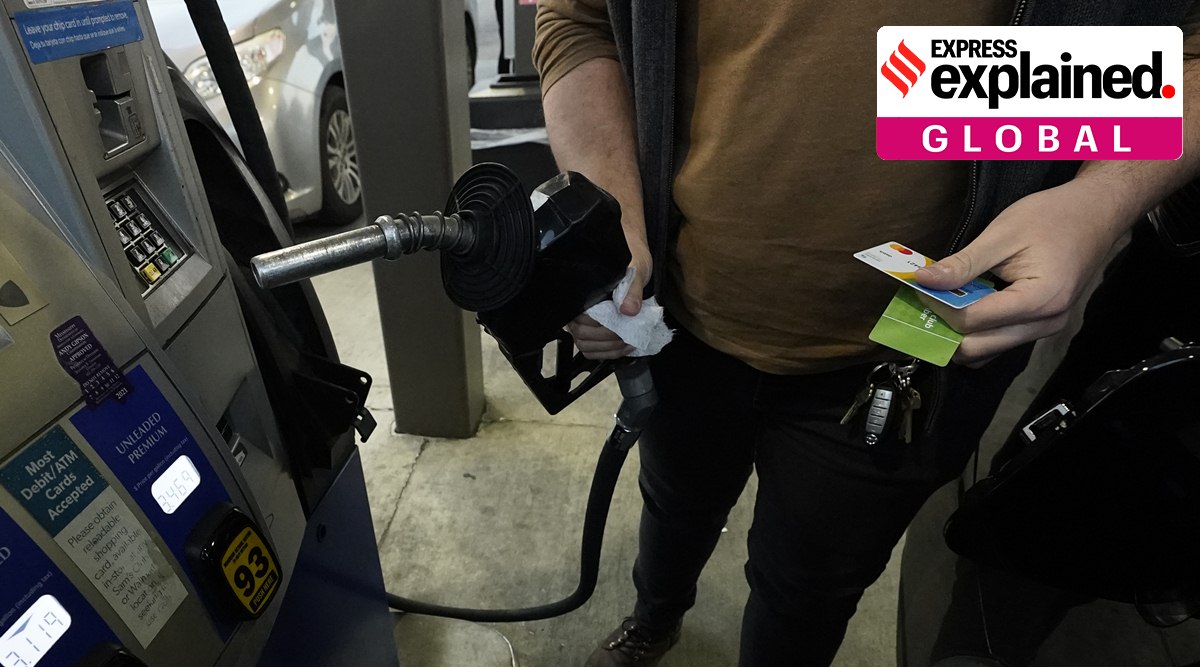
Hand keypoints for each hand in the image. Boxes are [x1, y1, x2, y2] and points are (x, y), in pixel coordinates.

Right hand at [566, 249, 651, 359]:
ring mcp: (580, 321)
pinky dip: (608, 353)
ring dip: (609, 349)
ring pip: (585, 345)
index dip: (602, 326)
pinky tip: (624, 347)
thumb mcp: (636, 271)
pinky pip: (591, 350)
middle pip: (581, 334)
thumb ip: (632, 289)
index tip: (623, 324)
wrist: (635, 264)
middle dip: (608, 339)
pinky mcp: (589, 331)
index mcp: (582, 291)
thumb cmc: (632, 264)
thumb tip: (628, 310)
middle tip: (630, 335)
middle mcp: (575, 307)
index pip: (581, 316)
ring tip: (630, 342)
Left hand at [914, 179, 1130, 366]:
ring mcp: (1046, 328)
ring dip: (960, 333)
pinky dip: (978, 330)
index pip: (972, 322)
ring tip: (943, 304)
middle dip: (945, 329)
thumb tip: (924, 280)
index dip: (939, 307)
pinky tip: (966, 305)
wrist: (1096, 213)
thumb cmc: (1054, 217)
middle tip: (925, 303)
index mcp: (1039, 300)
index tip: (922, 287)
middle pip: (978, 348)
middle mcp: (1046, 323)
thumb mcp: (1002, 235)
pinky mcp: (1041, 325)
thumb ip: (963, 264)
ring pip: (988, 350)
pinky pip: (1000, 340)